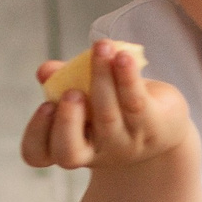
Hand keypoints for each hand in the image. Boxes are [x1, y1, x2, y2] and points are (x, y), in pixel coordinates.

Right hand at [21, 40, 192, 172]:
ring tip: (101, 47)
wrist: (165, 123)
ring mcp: (125, 145)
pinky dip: (127, 77)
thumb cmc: (116, 106)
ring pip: (107, 116)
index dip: (36, 133)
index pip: (38, 154)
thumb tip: (45, 70)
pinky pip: (136, 103)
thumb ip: (63, 80)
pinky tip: (123, 56)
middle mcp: (95, 153)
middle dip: (67, 121)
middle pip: (69, 152)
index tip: (46, 105)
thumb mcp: (88, 93)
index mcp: (71, 145)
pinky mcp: (153, 129)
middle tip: (72, 93)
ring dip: (101, 77)